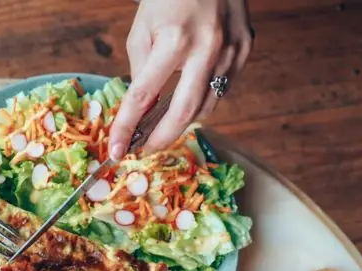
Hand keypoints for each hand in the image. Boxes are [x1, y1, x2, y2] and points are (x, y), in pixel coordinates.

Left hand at [110, 0, 253, 157]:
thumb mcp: (143, 28)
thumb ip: (141, 71)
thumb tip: (144, 109)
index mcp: (174, 40)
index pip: (144, 96)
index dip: (126, 128)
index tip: (115, 151)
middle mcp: (207, 48)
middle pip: (183, 114)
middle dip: (162, 138)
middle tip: (146, 149)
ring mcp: (232, 50)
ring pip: (207, 106)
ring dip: (183, 120)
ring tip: (164, 124)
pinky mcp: (246, 47)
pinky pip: (222, 88)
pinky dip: (203, 98)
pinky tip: (188, 95)